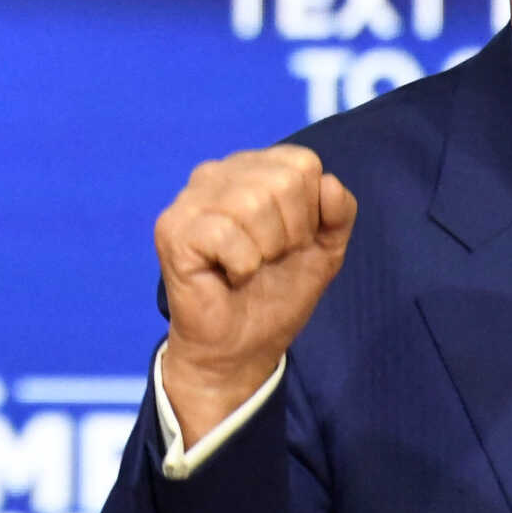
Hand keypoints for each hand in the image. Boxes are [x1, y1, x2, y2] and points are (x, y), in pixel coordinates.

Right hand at [153, 145, 356, 444]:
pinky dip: (241, 266)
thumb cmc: (276, 294)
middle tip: (270, 259)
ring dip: (265, 251)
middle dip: (291, 233)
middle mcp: (215, 174)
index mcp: (250, 169)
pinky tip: (228, 276)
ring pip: (253, 203)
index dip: (310, 211)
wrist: (240, 349)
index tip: (292, 243)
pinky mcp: (172, 230)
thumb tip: (328, 184)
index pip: (301, 163)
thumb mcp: (325, 248)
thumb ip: (339, 210)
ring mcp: (190, 200)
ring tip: (249, 268)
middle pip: (283, 182)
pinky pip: (227, 234)